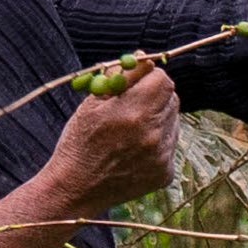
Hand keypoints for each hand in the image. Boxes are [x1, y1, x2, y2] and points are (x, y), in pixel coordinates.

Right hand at [52, 65, 179, 211]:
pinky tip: (133, 151)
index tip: (137, 84)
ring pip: (172, 121)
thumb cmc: (79, 142)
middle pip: (171, 98)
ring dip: (157, 119)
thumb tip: (145, 58)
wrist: (75, 190)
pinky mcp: (165, 173)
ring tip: (130, 132)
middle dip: (154, 96)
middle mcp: (153, 134)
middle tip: (133, 106)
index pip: (163, 79)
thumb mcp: (92, 103)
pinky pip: (169, 145)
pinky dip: (157, 142)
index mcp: (134, 111)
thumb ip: (121, 77)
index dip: (150, 78)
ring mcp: (162, 156)